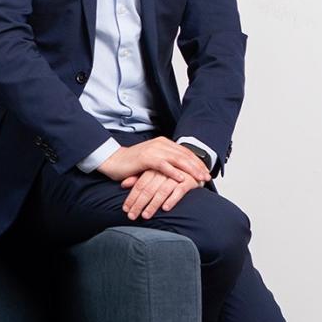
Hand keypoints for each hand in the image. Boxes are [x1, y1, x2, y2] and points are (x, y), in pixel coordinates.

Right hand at [95, 136, 210, 185]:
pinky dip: (174, 172)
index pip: (185, 151)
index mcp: (163, 143)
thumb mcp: (153, 160)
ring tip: (199, 178)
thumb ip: (167, 162)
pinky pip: (164, 165)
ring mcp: (153, 150)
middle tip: (207, 176)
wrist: (113, 161)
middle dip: (198, 166)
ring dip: (191, 170)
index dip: (198, 162)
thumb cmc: (133, 163)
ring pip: (177, 159)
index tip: (207, 172)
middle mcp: (160, 144)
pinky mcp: (146, 158)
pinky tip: (182, 179)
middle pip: (185, 155)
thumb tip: (182, 171)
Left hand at [119, 168, 200, 220]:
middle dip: (139, 204)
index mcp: (153, 168)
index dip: (131, 197)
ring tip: (146, 215)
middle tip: (132, 216)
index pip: (139, 185)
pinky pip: (179, 191)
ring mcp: (176, 176)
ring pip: (161, 191)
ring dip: (153, 205)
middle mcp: (163, 172)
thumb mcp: (153, 173)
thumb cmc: (170, 172)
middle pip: (148, 189)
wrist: (194, 166)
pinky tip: (165, 208)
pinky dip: (172, 199)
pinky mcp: (189, 181)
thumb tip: (123, 184)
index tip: (125, 209)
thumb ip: (138, 178)